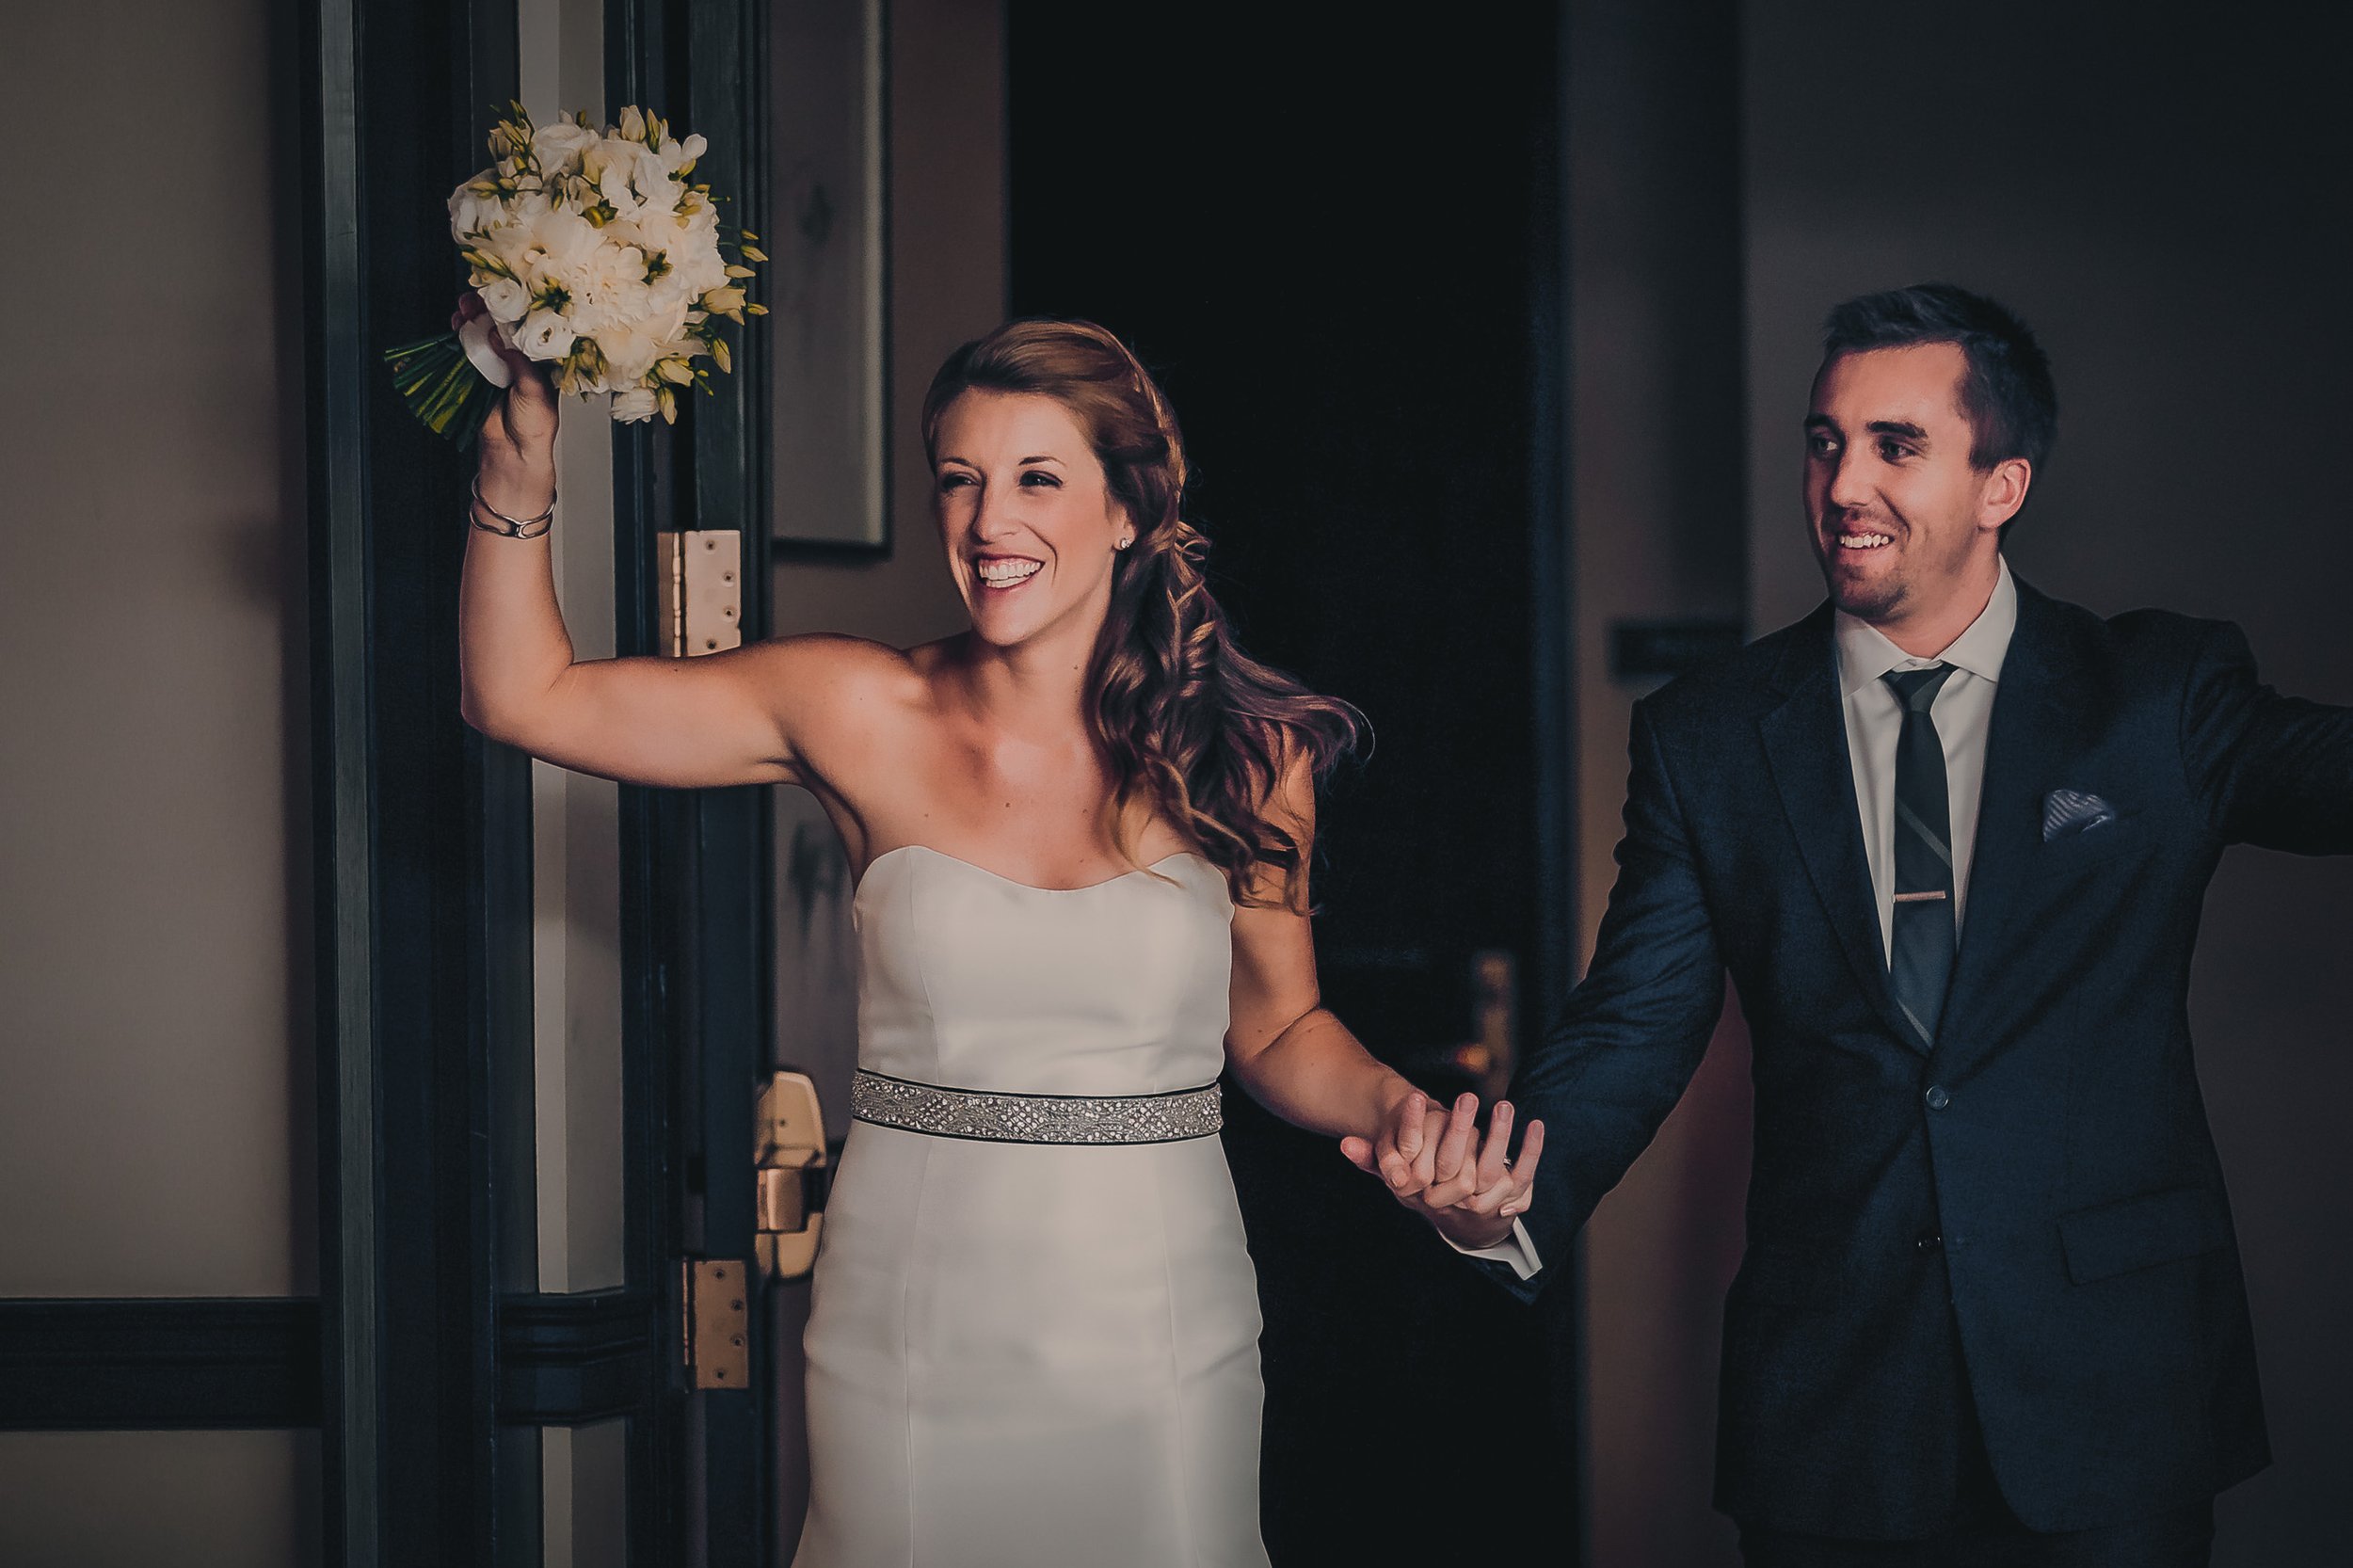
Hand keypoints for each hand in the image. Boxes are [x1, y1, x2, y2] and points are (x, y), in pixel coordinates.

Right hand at [453, 294, 557, 510]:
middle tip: (478, 297)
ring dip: (473, 316)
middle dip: (491, 307)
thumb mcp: (534, 389)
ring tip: (465, 307)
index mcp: (544, 358)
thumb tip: (500, 334)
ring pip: (485, 331)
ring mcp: (500, 361)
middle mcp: (522, 356)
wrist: (512, 452)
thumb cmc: (535, 424)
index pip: (533, 324)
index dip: (519, 306)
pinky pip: (469, 347)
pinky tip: (457, 322)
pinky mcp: (479, 370)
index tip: (506, 291)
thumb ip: (519, 361)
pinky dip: (461, 333)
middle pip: (505, 322)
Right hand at [1341, 1090, 1544, 1251]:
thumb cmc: (1428, 1189)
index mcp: (1422, 1195)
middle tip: (1466, 1096)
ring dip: (1499, 1136)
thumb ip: (1372, 1158)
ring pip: (1491, 1169)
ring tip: (1503, 1105)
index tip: (1412, 1096)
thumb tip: (1344, 1144)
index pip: (1413, 1163)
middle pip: (1455, 1165)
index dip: (1411, 1127)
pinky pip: (1524, 1175)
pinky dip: (1531, 1150)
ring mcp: (1484, 1203)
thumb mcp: (1397, 1174)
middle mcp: (1452, 1202)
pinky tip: (1535, 1124)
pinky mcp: (1513, 1199)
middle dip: (1460, 1127)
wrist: (1469, 1224)